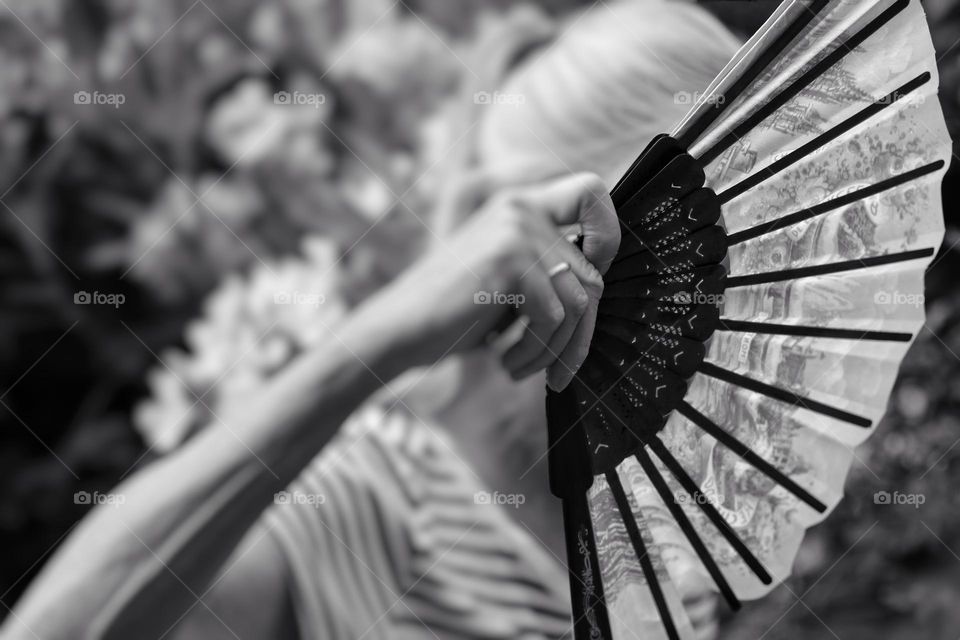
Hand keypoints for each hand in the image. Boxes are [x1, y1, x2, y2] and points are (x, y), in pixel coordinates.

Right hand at [364, 172, 619, 390]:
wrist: (398, 329)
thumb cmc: (452, 313)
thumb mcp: (507, 278)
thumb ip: (547, 268)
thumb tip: (599, 291)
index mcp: (521, 205)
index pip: (592, 191)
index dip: (607, 233)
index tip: (592, 276)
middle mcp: (521, 208)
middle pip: (591, 273)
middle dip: (578, 333)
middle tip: (557, 368)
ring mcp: (515, 230)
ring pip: (577, 302)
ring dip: (554, 349)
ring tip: (522, 366)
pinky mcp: (508, 259)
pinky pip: (553, 317)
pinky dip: (534, 351)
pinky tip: (504, 360)